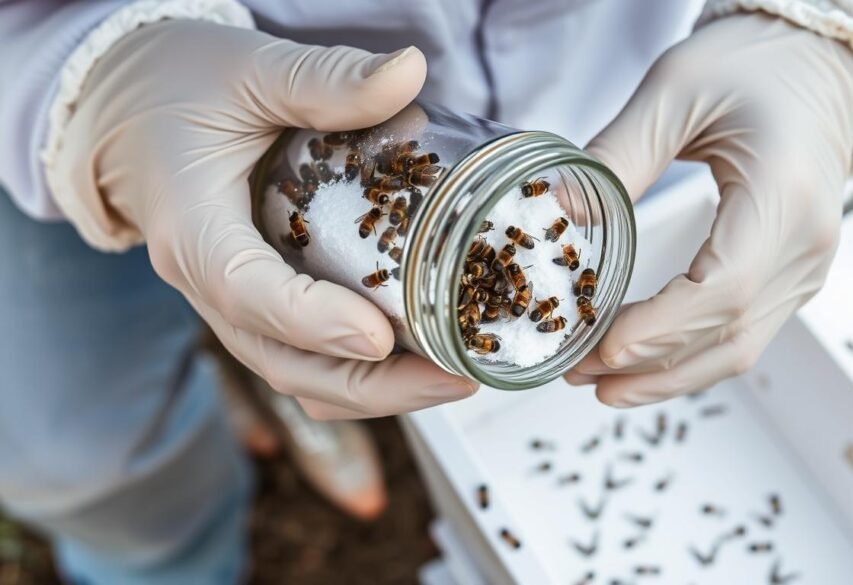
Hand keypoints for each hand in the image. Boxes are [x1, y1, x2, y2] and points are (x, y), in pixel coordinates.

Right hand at [50, 21, 477, 417]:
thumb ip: (324, 78)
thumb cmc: (178, 88)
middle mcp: (207, 283)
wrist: (131, 114)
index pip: (246, 291)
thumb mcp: (246, 70)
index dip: (314, 322)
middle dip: (373, 386)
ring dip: (375, 392)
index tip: (382, 337)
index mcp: (191, 228)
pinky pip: (305, 358)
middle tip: (456, 378)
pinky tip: (421, 360)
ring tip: (453, 378)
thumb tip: (410, 71)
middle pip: (284, 362)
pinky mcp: (258, 306)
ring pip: (298, 374)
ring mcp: (232, 305)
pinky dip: (360, 374)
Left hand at [570, 14, 852, 405]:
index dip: (660, 329)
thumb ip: (618, 154)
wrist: (821, 63)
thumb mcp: (676, 88)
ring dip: (667, 375)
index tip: (600, 347)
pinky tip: (643, 363)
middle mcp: (808, 243)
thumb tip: (559, 214)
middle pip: (729, 333)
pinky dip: (690, 356)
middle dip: (648, 364)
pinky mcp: (794, 273)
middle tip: (577, 373)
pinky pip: (744, 332)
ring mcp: (807, 265)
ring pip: (739, 347)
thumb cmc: (755, 63)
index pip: (724, 288)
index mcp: (784, 194)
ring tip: (599, 384)